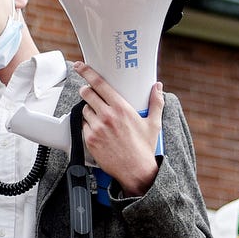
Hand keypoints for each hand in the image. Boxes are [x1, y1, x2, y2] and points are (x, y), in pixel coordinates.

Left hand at [75, 65, 162, 195]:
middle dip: (86, 91)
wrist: (135, 171)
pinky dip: (88, 125)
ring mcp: (97, 128)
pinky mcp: (90, 139)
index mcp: (121, 108)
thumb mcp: (153, 124)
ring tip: (99, 117)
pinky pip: (83, 125)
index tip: (80, 66)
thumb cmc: (144, 149)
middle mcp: (107, 116)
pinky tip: (98, 131)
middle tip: (90, 93)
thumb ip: (156, 103)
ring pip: (84, 109)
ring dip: (88, 110)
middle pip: (87, 93)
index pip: (99, 84)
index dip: (87, 72)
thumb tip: (158, 88)